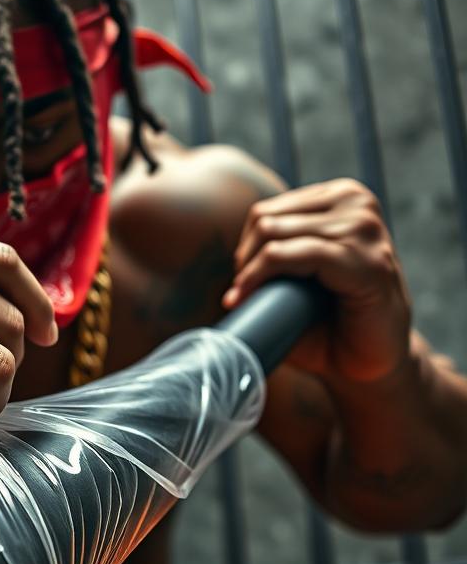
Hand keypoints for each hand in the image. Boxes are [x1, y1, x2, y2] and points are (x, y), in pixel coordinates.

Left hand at [223, 178, 410, 383]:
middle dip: (244, 262)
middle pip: (265, 220)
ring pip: (274, 235)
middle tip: (243, 296)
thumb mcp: (293, 280)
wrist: (366, 365)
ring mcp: (365, 230)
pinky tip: (245, 298)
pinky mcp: (368, 262)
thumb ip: (266, 255)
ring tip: (248, 301)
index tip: (240, 285)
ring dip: (250, 273)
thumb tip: (194, 247)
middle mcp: (356, 203)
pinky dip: (261, 277)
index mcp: (340, 199)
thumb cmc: (324, 325)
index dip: (244, 250)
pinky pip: (298, 255)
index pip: (266, 211)